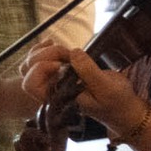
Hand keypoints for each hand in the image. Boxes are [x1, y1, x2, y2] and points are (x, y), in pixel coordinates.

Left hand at [21, 41, 143, 130]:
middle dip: (45, 54)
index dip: (41, 68)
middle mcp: (51, 90)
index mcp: (57, 98)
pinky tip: (54, 43)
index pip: (30, 84)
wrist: (123, 107)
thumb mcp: (105, 86)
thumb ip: (87, 71)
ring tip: (64, 50)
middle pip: (27, 69)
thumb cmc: (116, 101)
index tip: (62, 64)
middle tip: (67, 54)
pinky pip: (40, 58)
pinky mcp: (60, 74)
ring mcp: (54, 81)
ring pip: (31, 62)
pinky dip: (45, 48)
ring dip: (44, 50)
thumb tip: (72, 54)